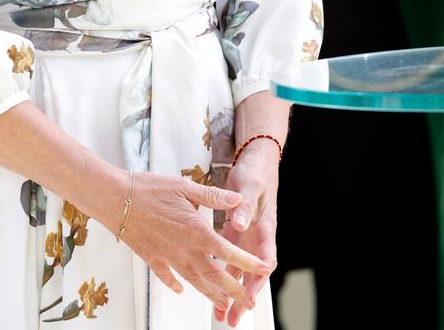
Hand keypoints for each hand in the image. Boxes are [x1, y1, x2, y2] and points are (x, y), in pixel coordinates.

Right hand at [117, 172, 269, 311]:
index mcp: (197, 231)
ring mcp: (168, 257)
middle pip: (214, 276)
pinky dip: (176, 285)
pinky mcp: (151, 258)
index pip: (228, 252)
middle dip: (233, 290)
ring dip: (211, 294)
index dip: (247, 262)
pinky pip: (167, 277)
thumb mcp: (185, 186)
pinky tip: (181, 290)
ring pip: (194, 282)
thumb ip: (212, 196)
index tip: (262, 269)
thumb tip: (236, 200)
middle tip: (247, 301)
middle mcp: (185, 250)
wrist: (116, 199)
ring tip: (223, 305)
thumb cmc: (149, 188)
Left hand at [213, 140, 279, 326]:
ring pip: (238, 268)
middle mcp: (255, 237)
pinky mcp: (232, 231)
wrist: (253, 162)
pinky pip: (227, 256)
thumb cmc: (254, 173)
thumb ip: (244, 204)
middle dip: (243, 296)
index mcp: (264, 228)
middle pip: (252, 273)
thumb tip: (241, 224)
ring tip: (221, 312)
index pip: (265, 260)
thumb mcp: (249, 185)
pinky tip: (209, 282)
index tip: (249, 296)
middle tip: (234, 317)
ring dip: (230, 289)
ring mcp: (244, 236)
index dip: (258, 280)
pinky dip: (220, 270)